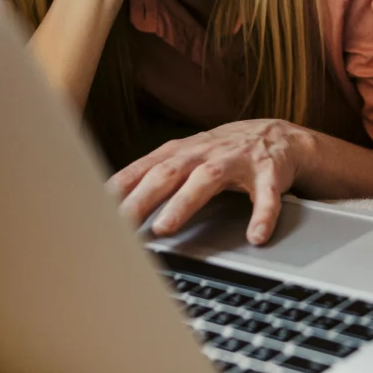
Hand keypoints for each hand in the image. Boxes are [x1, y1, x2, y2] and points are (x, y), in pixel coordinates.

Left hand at [107, 119, 310, 245]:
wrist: (279, 136)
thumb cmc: (223, 153)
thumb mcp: (186, 159)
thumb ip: (153, 178)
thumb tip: (111, 206)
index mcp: (181, 153)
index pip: (142, 171)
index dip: (117, 191)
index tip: (92, 212)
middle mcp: (205, 154)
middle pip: (167, 173)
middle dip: (140, 199)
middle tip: (118, 225)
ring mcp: (237, 161)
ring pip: (207, 179)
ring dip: (184, 202)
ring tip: (165, 227)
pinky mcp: (269, 172)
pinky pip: (266, 195)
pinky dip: (262, 215)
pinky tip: (255, 236)